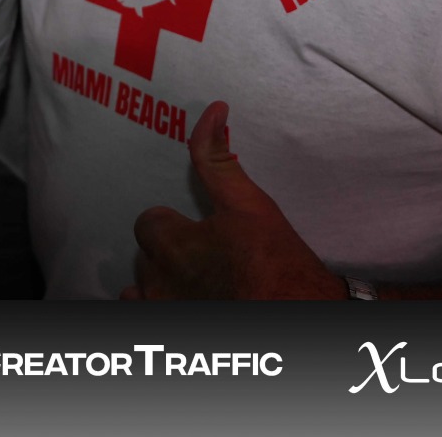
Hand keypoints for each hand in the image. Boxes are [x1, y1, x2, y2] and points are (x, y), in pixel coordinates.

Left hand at [125, 101, 346, 299]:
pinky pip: (144, 315)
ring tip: (196, 285)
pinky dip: (159, 308)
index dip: (173, 223)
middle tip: (206, 259)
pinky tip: (189, 304)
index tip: (198, 232)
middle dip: (169, 254)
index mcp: (174, 245)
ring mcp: (164, 311)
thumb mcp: (251, 205)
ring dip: (159, 285)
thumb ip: (219, 160)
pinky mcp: (171, 330)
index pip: (148, 222)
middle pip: (146, 256)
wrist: (300, 314)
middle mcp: (160, 282)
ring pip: (141, 290)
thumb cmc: (280, 266)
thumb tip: (213, 111)